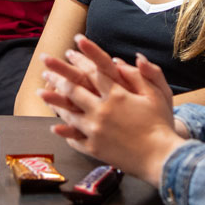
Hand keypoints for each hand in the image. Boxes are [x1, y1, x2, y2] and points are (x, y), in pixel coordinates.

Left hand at [38, 35, 186, 184]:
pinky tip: (55, 125)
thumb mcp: (158, 95)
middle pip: (74, 89)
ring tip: (42, 92)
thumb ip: (146, 74)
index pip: (94, 70)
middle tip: (45, 64)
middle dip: (58, 74)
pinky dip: (64, 131)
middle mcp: (101, 110)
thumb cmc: (161, 124)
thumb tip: (136, 57)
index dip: (82, 57)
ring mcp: (95, 130)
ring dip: (54, 101)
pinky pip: (74, 138)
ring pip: (69, 112)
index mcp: (117, 95)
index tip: (72, 46)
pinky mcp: (94, 148)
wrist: (161, 159)